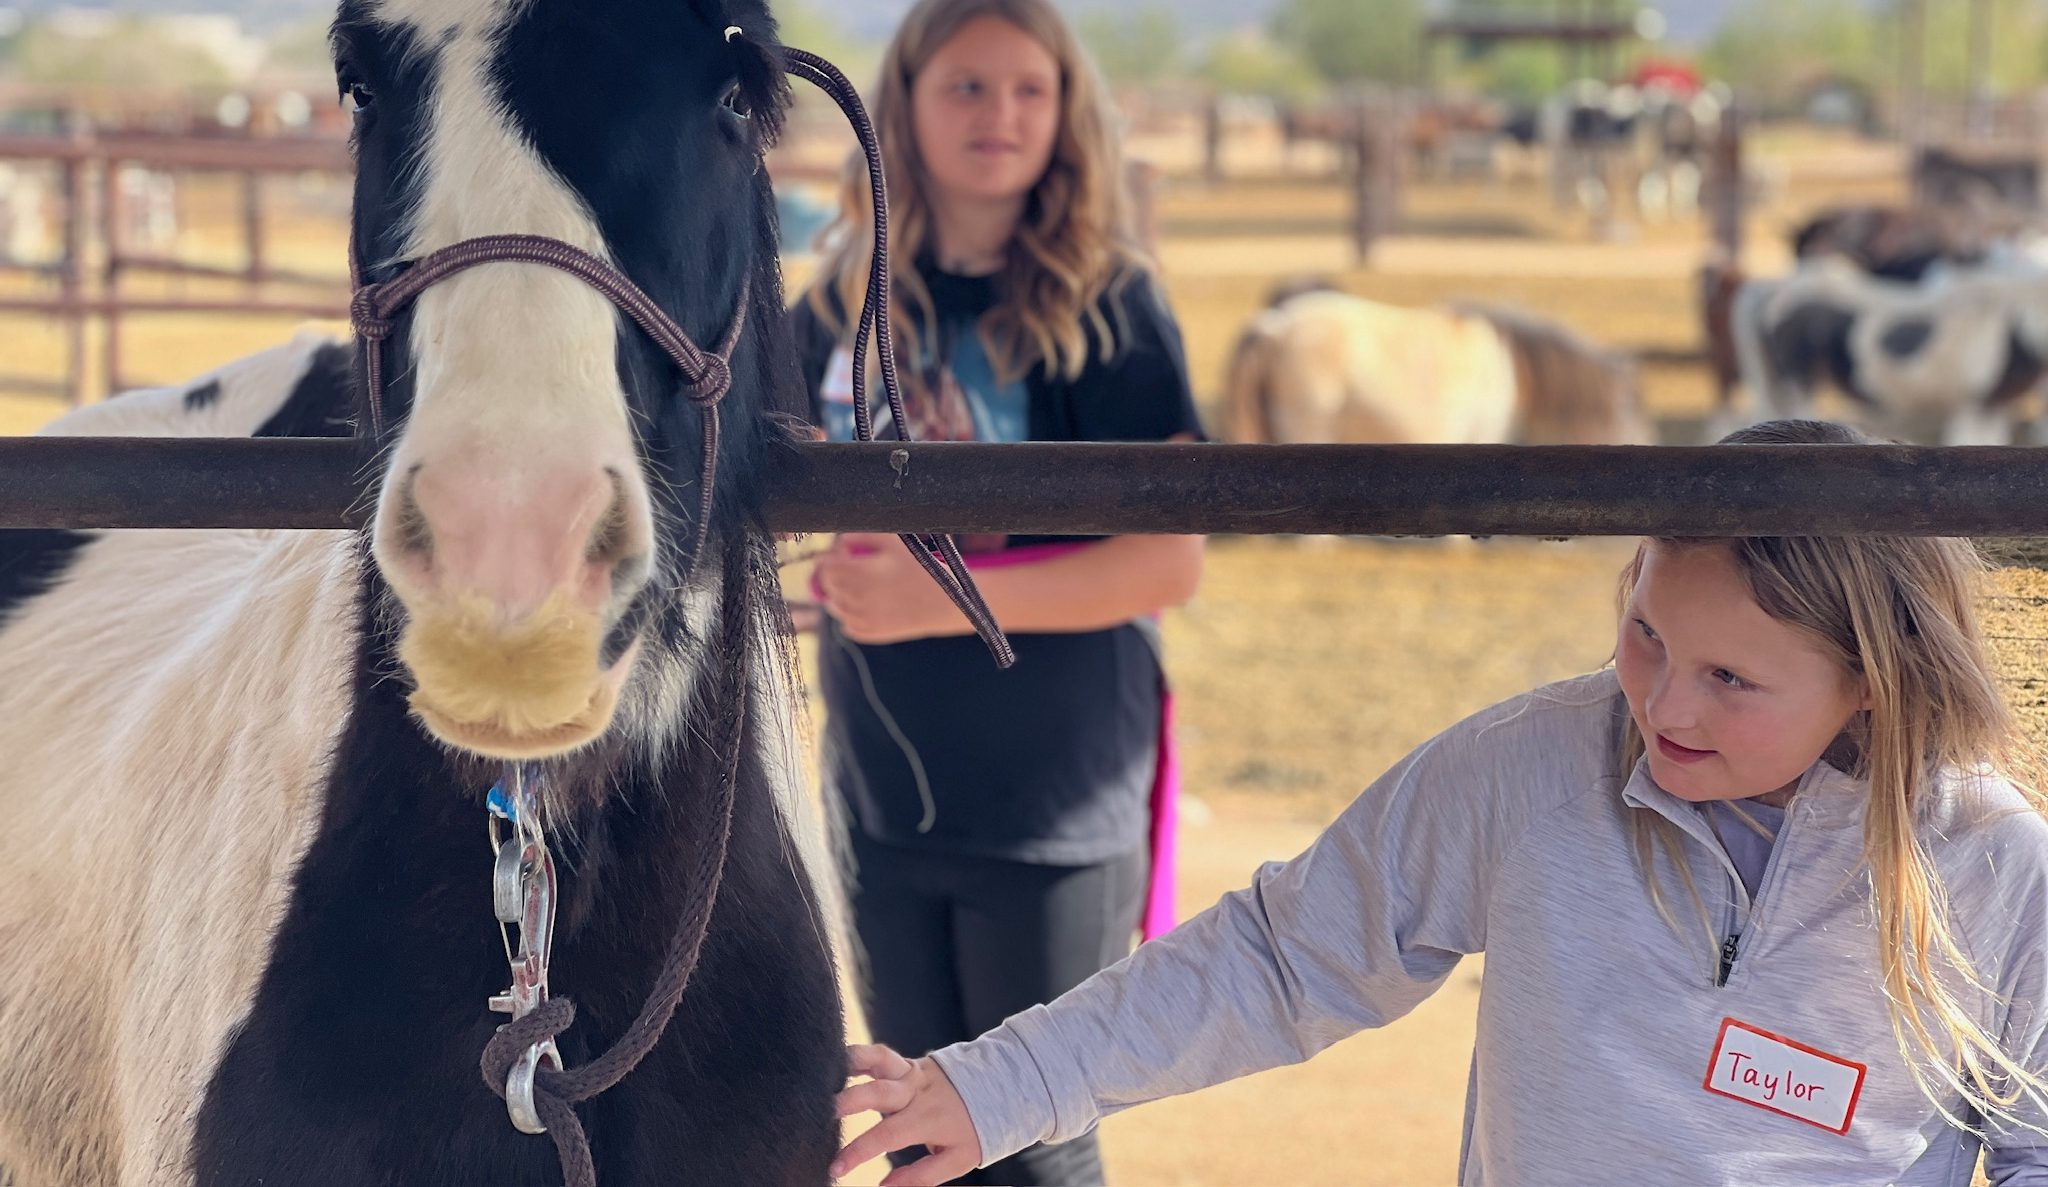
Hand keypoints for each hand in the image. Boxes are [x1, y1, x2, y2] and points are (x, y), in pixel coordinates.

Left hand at [813, 534, 963, 644]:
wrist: (946, 601)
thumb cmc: (920, 567)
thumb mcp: (894, 543)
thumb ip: (862, 535)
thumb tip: (839, 541)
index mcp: (862, 573)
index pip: (826, 567)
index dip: (830, 558)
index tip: (844, 554)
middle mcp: (859, 598)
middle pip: (828, 586)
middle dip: (834, 575)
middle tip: (851, 567)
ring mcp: (864, 619)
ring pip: (834, 607)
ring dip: (839, 595)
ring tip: (859, 586)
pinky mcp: (872, 634)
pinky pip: (846, 626)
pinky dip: (849, 616)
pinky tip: (865, 606)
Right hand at [832, 1044, 981, 1185]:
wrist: (994, 1088)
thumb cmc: (973, 1128)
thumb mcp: (956, 1159)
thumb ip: (921, 1176)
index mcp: (927, 1117)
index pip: (886, 1135)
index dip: (858, 1151)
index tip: (835, 1167)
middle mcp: (916, 1091)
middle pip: (877, 1092)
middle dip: (847, 1102)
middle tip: (821, 1114)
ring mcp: (910, 1072)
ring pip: (878, 1060)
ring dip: (849, 1065)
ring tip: (821, 1075)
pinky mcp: (905, 1062)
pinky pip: (879, 1054)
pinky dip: (856, 1055)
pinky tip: (833, 1060)